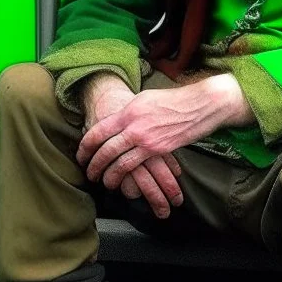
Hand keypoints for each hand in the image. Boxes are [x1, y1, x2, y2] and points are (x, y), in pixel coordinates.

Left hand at [77, 74, 252, 196]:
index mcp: (128, 110)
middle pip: (105, 148)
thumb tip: (117, 121)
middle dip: (93, 163)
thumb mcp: (145, 99)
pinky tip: (122, 182)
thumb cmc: (174, 100)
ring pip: (118, 161)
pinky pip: (136, 167)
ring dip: (107, 174)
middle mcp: (133, 125)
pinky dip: (126, 177)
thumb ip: (129, 112)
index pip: (99, 129)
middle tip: (88, 171)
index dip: (86, 144)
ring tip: (102, 181)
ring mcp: (146, 139)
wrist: (200, 104)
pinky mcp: (159, 150)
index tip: (81, 153)